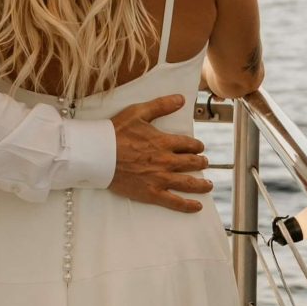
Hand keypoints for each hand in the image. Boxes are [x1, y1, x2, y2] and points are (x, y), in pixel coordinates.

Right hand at [109, 96, 211, 212]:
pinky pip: (174, 201)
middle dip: (201, 162)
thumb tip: (180, 98)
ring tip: (208, 184)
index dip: (196, 146)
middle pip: (192, 163)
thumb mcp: (138, 112)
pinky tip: (197, 206)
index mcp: (164, 142)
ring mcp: (160, 179)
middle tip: (203, 163)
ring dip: (202, 184)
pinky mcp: (151, 193)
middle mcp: (166, 161)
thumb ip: (161, 105)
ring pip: (188, 183)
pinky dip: (188, 205)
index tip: (198, 147)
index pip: (189, 144)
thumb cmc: (115, 132)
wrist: (98, 154)